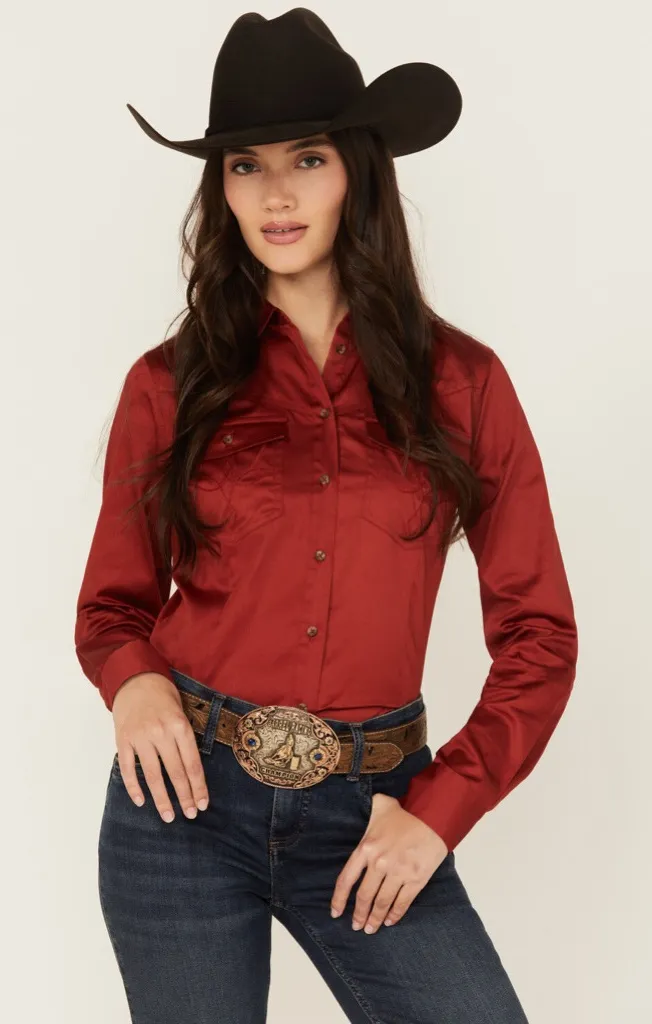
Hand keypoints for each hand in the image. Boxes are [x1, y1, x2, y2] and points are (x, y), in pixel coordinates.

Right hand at [111, 672, 209, 822]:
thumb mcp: (182, 712)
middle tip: (189, 815)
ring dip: (161, 799)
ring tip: (168, 816)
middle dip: (183, 797)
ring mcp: (140, 737)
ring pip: (152, 775)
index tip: (202, 805)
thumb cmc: (163, 696)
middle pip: (175, 772)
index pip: (192, 763)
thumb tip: (192, 772)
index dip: (198, 787)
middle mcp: (161, 732)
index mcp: (179, 726)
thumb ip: (185, 739)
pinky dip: (134, 787)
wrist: (135, 679)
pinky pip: (128, 768)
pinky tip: (141, 801)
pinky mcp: (123, 740)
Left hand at [330, 792, 447, 931]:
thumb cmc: (406, 814)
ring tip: (371, 929)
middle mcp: (379, 863)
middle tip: (356, 927)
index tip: (336, 913)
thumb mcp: (380, 807)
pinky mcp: (415, 880)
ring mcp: (398, 873)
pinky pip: (402, 902)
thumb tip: (359, 805)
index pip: (346, 879)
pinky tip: (390, 921)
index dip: (339, 899)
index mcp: (366, 848)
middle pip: (364, 896)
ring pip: (382, 903)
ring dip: (375, 919)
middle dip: (359, 915)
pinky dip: (395, 915)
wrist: (434, 818)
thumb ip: (367, 810)